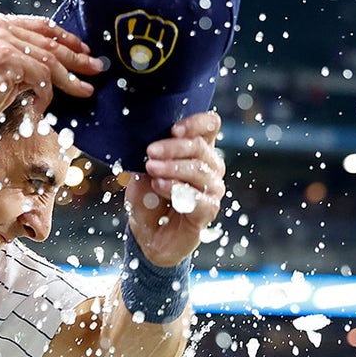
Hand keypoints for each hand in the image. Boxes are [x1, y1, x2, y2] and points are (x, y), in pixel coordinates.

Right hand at [0, 14, 102, 118]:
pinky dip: (46, 95)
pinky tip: (43, 108)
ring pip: (49, 60)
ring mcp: (3, 41)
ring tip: (85, 90)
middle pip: (50, 41)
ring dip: (70, 79)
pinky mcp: (7, 58)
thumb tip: (55, 70)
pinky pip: (40, 77)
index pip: (40, 26)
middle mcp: (0, 27)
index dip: (66, 38)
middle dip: (77, 57)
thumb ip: (22, 62)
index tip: (83, 50)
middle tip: (96, 69)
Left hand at [125, 111, 225, 266]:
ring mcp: (212, 189)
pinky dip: (178, 188)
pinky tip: (160, 186)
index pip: (210, 126)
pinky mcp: (208, 211)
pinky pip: (200, 197)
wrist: (148, 233)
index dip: (196, 123)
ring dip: (173, 167)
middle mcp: (211, 167)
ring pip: (200, 170)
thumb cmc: (148, 197)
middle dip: (173, 148)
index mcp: (198, 150)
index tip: (174, 129)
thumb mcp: (143, 171)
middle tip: (150, 152)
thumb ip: (151, 155)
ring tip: (151, 169)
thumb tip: (148, 139)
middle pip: (201, 147)